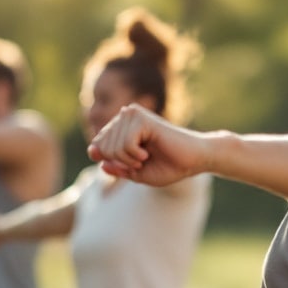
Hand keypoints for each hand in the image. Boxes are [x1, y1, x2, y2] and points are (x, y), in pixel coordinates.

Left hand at [87, 104, 206, 186]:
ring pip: (112, 147)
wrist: (194, 160)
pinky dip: (135, 155)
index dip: (109, 161)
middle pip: (101, 147)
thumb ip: (114, 165)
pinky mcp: (142, 118)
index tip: (130, 165)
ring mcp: (132, 114)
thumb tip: (93, 152)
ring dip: (129, 161)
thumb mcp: (135, 173)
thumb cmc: (169, 166)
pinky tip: (147, 153)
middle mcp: (125, 116)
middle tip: (141, 162)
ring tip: (146, 157)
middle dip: (120, 163)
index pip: (97, 145)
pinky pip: (125, 144)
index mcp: (122, 127)